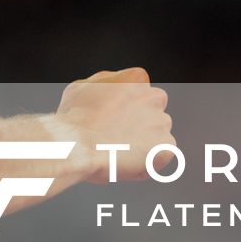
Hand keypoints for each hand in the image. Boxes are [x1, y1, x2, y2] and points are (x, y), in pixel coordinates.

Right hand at [53, 68, 175, 182]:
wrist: (76, 146)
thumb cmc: (74, 118)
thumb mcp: (84, 87)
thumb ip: (106, 86)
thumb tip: (112, 92)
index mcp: (137, 78)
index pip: (140, 94)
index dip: (126, 110)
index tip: (113, 121)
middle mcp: (154, 97)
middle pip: (153, 113)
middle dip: (140, 124)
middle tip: (118, 138)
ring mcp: (162, 123)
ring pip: (157, 135)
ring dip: (143, 143)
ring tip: (118, 152)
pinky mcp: (166, 147)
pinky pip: (159, 157)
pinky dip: (147, 162)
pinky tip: (125, 163)